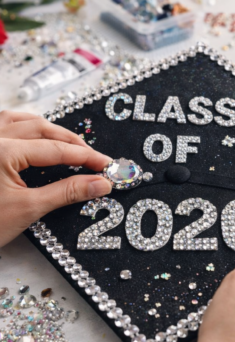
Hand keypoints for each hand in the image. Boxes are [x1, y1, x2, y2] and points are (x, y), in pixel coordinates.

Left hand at [0, 110, 111, 246]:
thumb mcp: (28, 209)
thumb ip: (68, 192)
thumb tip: (100, 184)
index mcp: (0, 151)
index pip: (56, 150)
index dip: (86, 157)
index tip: (107, 165)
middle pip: (41, 128)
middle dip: (72, 142)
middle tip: (94, 159)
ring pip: (23, 121)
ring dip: (51, 130)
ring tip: (71, 145)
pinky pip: (6, 124)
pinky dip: (28, 127)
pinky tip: (37, 136)